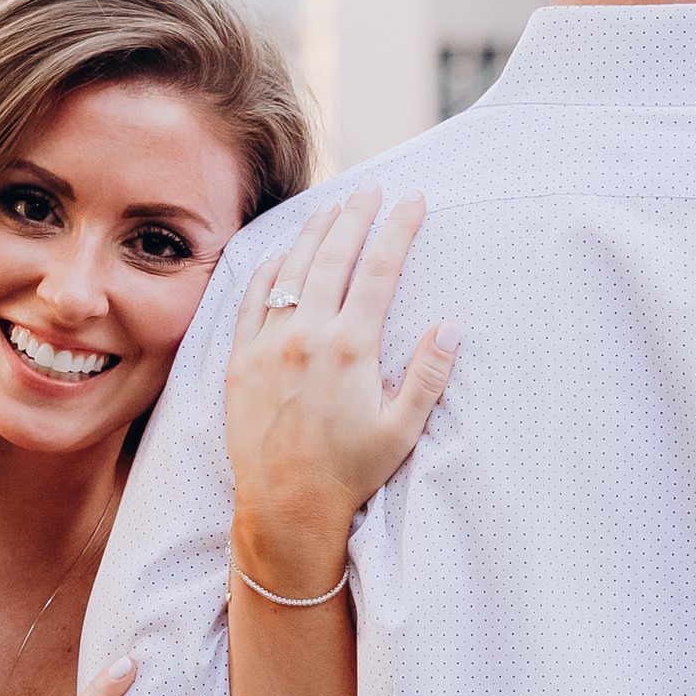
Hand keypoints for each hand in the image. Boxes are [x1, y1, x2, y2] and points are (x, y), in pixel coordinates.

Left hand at [226, 189, 458, 588]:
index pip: (380, 269)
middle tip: (373, 189)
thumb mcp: (402, 428)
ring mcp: (270, 344)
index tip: (415, 200)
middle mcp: (308, 335)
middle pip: (335, 256)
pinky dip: (267, 269)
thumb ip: (428, 373)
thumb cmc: (350, 472)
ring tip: (332, 207)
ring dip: (314, 232)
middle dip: (357, 216)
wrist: (284, 507)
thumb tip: (454, 325)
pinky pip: (251, 300)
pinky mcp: (241, 360)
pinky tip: (280, 253)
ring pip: (293, 270)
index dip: (399, 229)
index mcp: (352, 347)